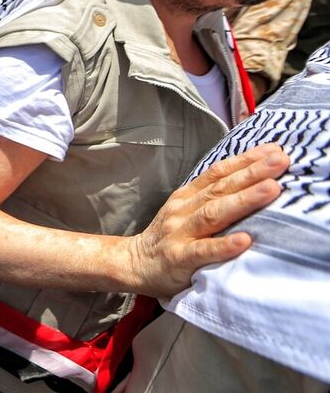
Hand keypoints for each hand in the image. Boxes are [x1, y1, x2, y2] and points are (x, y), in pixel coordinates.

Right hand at [125, 142, 288, 298]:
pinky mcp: (179, 258)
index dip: (245, 160)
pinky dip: (224, 245)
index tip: (274, 150)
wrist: (134, 264)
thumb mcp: (185, 211)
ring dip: (244, 200)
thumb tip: (253, 182)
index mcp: (187, 196)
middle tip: (280, 161)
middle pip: (220, 188)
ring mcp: (179, 233)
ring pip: (213, 213)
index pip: (218, 173)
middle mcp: (183, 209)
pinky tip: (245, 240)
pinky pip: (203, 251)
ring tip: (271, 189)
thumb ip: (212, 199)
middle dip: (252, 173)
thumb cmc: (169, 238)